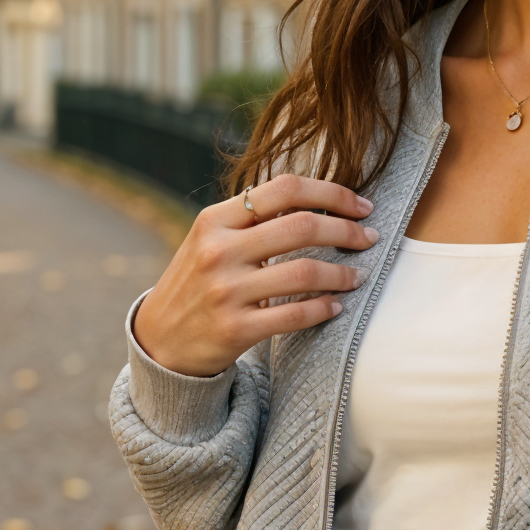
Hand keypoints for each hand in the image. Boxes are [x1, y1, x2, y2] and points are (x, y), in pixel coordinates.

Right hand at [132, 175, 376, 377]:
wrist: (160, 340)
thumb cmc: (199, 282)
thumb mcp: (211, 239)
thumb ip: (254, 219)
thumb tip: (320, 200)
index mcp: (215, 219)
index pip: (285, 189)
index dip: (332, 193)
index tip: (361, 205)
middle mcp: (218, 250)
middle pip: (302, 226)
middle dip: (347, 230)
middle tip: (369, 238)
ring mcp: (226, 290)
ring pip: (305, 272)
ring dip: (343, 273)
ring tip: (357, 275)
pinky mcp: (236, 329)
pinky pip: (296, 314)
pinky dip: (324, 308)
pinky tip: (336, 306)